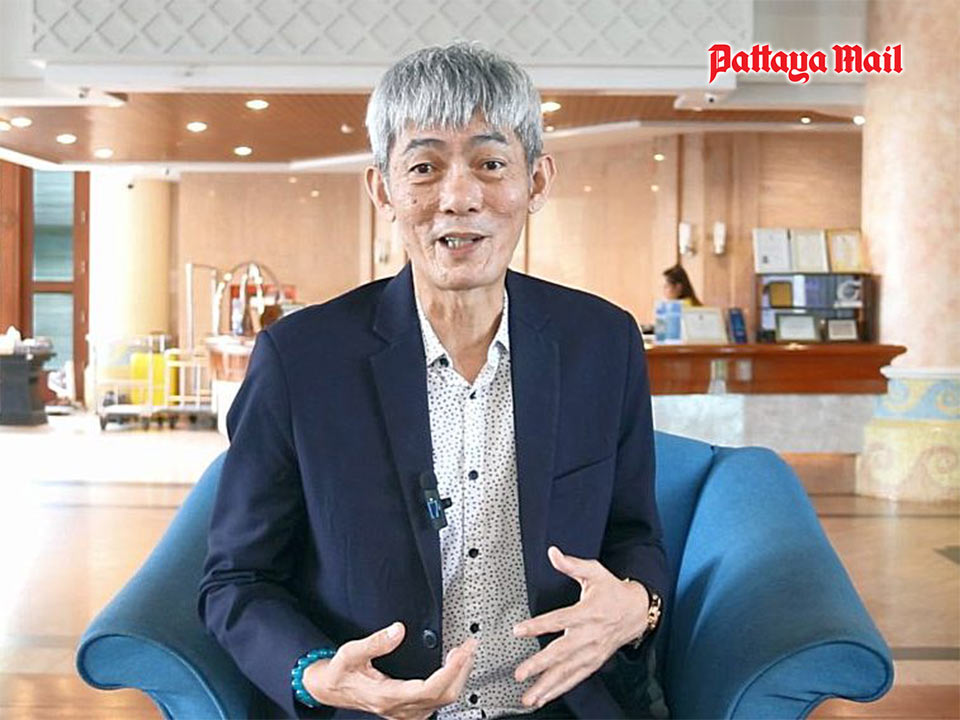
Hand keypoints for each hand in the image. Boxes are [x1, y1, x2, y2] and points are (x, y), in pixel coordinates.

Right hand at [303, 622, 477, 719]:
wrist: (330, 689)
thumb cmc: (340, 672)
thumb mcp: (351, 652)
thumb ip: (375, 642)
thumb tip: (398, 630)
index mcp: (388, 696)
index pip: (431, 688)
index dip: (452, 670)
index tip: (462, 651)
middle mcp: (400, 709)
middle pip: (444, 696)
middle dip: (462, 670)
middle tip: (470, 646)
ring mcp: (405, 713)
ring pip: (443, 701)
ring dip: (459, 677)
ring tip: (465, 654)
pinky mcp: (408, 711)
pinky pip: (437, 702)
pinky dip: (450, 683)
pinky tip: (452, 668)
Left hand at [511, 546, 649, 708]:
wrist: (637, 611)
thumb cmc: (612, 591)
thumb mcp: (595, 572)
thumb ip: (571, 564)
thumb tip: (553, 553)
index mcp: (587, 612)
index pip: (559, 619)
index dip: (538, 625)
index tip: (519, 630)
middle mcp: (589, 635)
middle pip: (561, 652)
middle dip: (539, 665)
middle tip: (520, 673)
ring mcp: (592, 652)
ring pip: (567, 672)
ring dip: (547, 686)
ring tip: (529, 697)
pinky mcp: (594, 662)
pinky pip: (575, 678)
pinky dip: (559, 690)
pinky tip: (544, 697)